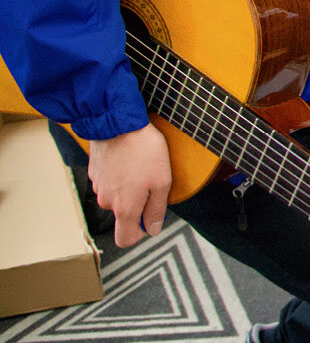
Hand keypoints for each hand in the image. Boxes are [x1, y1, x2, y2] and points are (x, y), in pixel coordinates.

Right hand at [88, 123, 171, 247]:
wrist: (118, 123)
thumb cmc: (144, 152)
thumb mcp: (162, 182)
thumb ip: (157, 210)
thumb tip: (153, 230)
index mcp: (124, 208)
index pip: (125, 239)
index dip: (139, 234)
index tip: (150, 220)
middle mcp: (106, 201)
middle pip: (123, 214)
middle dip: (138, 204)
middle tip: (152, 181)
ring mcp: (98, 186)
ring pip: (116, 197)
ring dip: (129, 188)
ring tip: (141, 166)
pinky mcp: (94, 172)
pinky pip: (110, 182)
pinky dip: (119, 176)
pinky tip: (129, 159)